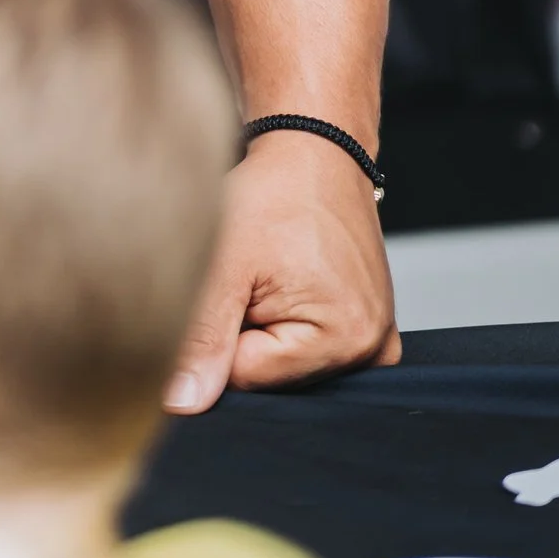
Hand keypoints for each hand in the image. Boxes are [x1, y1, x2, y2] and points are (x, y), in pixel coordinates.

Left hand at [165, 132, 397, 408]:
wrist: (314, 153)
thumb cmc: (274, 196)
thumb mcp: (225, 262)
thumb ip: (203, 338)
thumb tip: (181, 404)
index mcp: (343, 339)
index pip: (248, 378)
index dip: (222, 334)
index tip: (231, 284)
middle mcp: (372, 350)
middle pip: (273, 377)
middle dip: (247, 333)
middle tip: (253, 276)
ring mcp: (377, 342)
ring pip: (289, 364)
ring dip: (267, 325)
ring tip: (272, 274)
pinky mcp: (372, 330)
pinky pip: (314, 349)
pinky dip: (290, 322)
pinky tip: (290, 281)